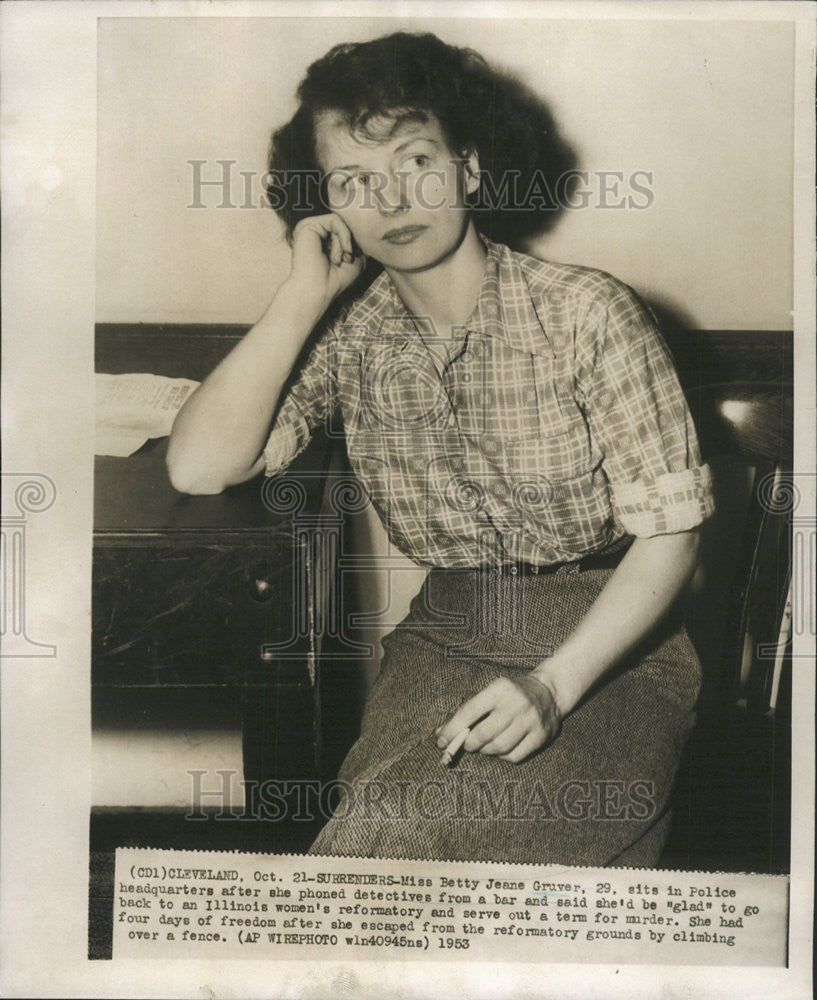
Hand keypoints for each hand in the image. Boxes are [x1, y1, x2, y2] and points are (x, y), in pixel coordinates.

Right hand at [285, 213, 365, 309]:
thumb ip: (359, 242)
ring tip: (341, 260)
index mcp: (322, 239)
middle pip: (343, 224)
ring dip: (346, 242)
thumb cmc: (337, 280)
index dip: (354, 242)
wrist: (320, 290)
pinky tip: (343, 252)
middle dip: (351, 242)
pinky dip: (344, 236)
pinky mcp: (308, 226)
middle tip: (347, 260)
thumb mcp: (356, 259)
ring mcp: (310, 227)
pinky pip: (335, 220)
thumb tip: (367, 228)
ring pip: (340, 222)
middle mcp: (314, 232)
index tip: (352, 260)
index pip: (345, 228)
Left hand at [435, 673, 562, 763]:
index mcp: (500, 689)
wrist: (549, 692)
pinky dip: (502, 756)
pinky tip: (501, 749)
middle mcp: (516, 704)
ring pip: (498, 748)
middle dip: (468, 743)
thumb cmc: (512, 694)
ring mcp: (530, 721)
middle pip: (483, 734)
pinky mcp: (541, 737)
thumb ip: (469, 711)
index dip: (452, 728)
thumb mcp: (492, 691)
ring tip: (483, 746)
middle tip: (466, 744)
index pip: (469, 711)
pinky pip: (514, 756)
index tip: (442, 740)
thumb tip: (442, 734)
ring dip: (485, 750)